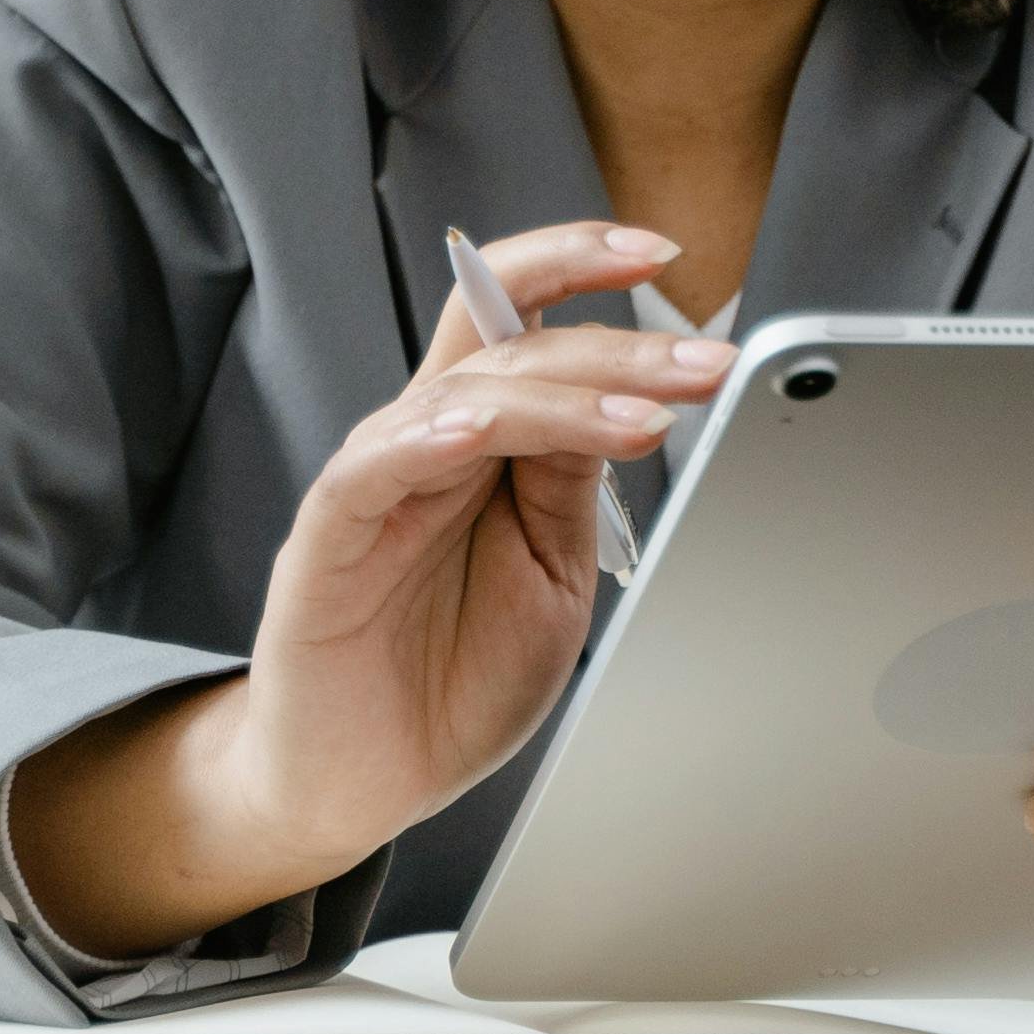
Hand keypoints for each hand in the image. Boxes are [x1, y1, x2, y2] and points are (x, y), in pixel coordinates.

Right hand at [5, 221, 727, 954]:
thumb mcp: (550, 572)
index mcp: (485, 439)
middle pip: (512, 344)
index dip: (583, 268)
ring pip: (464, 394)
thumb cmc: (453, 674)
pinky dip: (427, 436)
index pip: (526, 316)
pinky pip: (374, 463)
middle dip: (620, 345)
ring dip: (561, 397)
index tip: (666, 258)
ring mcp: (378, 479)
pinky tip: (480, 427)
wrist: (364, 775)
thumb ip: (572, 485)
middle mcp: (429, 438)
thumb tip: (630, 398)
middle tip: (703, 360)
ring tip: (643, 416)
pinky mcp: (330, 534)